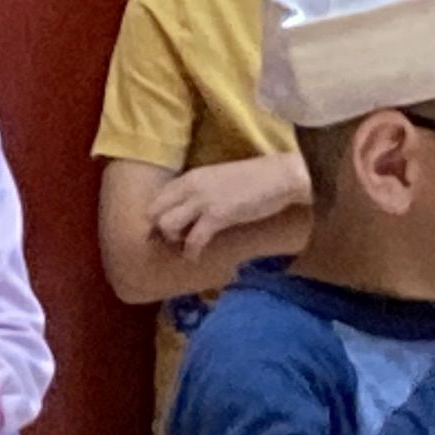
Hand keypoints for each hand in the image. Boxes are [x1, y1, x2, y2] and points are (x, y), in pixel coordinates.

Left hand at [149, 153, 307, 251]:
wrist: (281, 176)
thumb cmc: (255, 179)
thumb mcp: (219, 180)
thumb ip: (200, 191)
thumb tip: (188, 209)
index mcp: (191, 176)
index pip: (158, 197)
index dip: (157, 216)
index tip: (161, 230)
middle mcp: (191, 186)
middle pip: (154, 212)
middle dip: (158, 230)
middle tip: (173, 240)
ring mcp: (203, 201)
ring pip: (167, 225)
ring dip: (173, 239)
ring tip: (186, 244)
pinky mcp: (217, 215)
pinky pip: (193, 239)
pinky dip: (191, 252)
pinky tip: (195, 257)